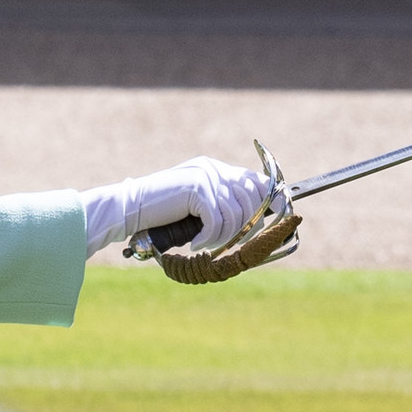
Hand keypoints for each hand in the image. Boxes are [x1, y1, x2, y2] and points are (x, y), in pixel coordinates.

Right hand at [79, 157, 271, 256]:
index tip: (281, 219)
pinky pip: (218, 221)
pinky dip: (208, 237)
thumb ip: (220, 206)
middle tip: (226, 242)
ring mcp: (206, 176)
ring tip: (204, 242)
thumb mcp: (196, 208)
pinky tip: (195, 242)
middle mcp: (213, 168)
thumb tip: (256, 221)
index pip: (257, 180)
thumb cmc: (161, 215)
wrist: (129, 208)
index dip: (273, 199)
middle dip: (246, 227)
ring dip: (223, 236)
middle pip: (253, 200)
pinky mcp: (197, 189)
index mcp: (215, 169)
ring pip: (236, 215)